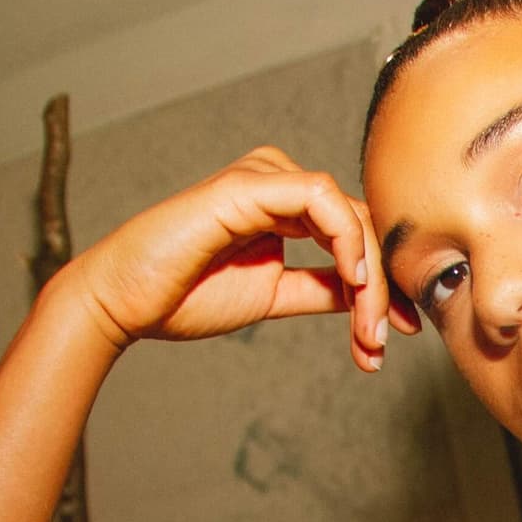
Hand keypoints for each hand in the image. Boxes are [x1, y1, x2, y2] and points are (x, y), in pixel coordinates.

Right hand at [60, 146, 391, 369]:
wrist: (125, 304)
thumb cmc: (185, 297)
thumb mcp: (274, 296)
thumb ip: (321, 289)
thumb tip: (371, 298)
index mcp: (285, 209)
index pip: (356, 234)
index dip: (384, 282)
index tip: (396, 333)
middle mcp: (278, 185)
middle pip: (361, 224)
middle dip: (381, 287)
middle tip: (381, 342)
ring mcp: (263, 179)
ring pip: (349, 214)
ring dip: (369, 276)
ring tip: (366, 329)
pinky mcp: (247, 185)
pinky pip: (320, 198)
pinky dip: (347, 239)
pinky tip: (353, 281)